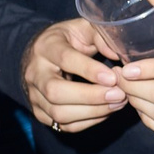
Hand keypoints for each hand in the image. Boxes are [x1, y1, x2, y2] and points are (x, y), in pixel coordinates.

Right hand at [22, 21, 128, 135]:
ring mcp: (34, 96)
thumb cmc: (68, 40)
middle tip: (119, 94)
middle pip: (56, 92)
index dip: (89, 70)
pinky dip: (88, 122)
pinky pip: (63, 125)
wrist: (40, 55)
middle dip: (90, 96)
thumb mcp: (83, 28)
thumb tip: (119, 54)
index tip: (113, 77)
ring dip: (93, 112)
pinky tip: (106, 111)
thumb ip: (101, 36)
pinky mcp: (40, 113)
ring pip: (59, 113)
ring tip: (118, 103)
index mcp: (46, 47)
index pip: (65, 59)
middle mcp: (36, 73)